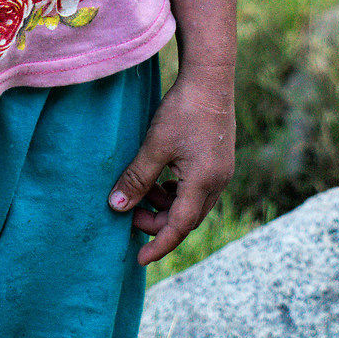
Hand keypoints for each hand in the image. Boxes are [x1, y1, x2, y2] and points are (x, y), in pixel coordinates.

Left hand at [110, 70, 234, 265]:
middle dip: (159, 225)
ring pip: (193, 205)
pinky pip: (198, 190)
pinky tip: (161, 182)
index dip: (158, 245)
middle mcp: (218, 181)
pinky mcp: (220, 162)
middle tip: (130, 217)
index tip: (139, 259)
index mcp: (203, 182)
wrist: (211, 78)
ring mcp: (222, 172)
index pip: (179, 226)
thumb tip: (116, 207)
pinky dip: (177, 194)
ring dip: (167, 208)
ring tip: (143, 194)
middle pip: (188, 219)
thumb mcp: (154, 146)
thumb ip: (136, 178)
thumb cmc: (183, 110)